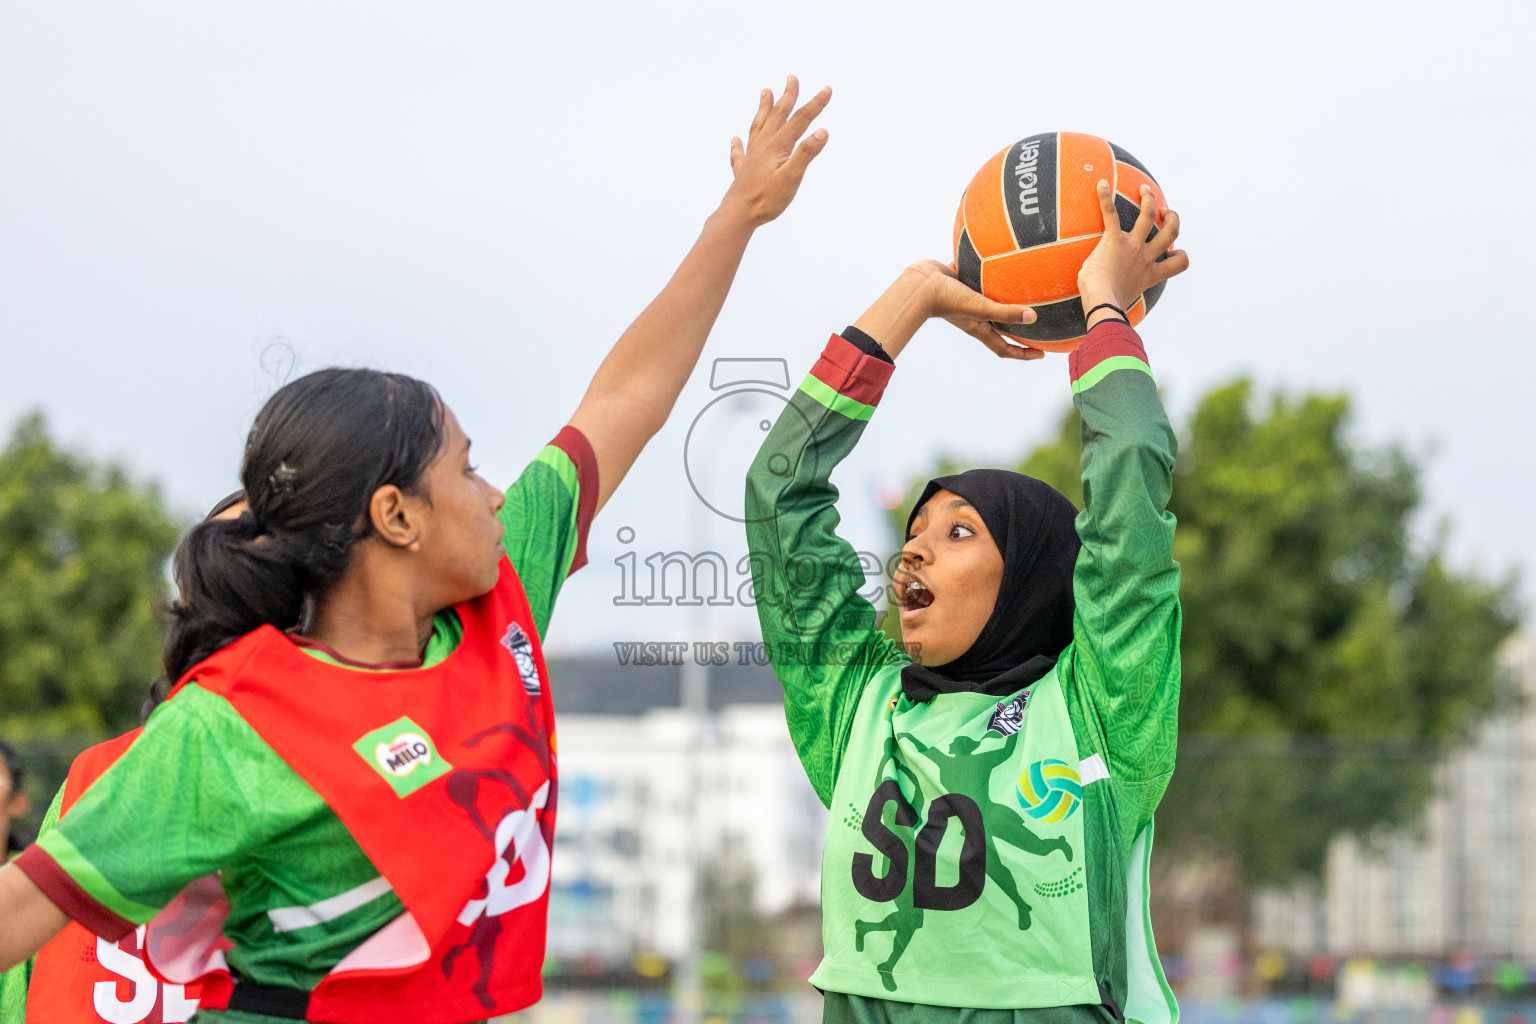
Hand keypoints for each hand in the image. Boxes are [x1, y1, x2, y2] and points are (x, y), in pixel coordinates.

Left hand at [721, 76, 830, 227]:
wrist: (738, 216)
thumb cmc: (766, 199)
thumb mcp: (792, 177)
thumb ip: (806, 153)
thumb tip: (822, 131)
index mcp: (777, 146)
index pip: (800, 120)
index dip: (815, 104)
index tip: (827, 89)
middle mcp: (763, 147)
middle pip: (777, 116)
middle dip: (787, 96)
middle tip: (792, 78)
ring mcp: (751, 158)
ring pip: (758, 126)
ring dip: (764, 108)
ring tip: (765, 92)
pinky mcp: (742, 172)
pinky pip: (740, 153)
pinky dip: (738, 145)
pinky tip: (735, 140)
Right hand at [851, 260, 1039, 360]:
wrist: (920, 284)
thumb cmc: (947, 300)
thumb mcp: (980, 307)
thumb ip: (1005, 312)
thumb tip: (1033, 317)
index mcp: (978, 328)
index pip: (1003, 347)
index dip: (1022, 353)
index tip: (1041, 353)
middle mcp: (974, 317)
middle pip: (999, 327)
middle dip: (1017, 329)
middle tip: (1036, 326)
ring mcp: (966, 301)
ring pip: (989, 304)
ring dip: (1003, 301)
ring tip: (1022, 292)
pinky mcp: (960, 284)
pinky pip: (979, 281)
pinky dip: (990, 276)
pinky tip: (1000, 263)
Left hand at [1076, 181, 1188, 327]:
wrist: (1102, 303)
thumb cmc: (1106, 306)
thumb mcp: (1122, 299)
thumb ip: (1124, 291)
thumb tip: (1110, 303)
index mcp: (1151, 274)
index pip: (1180, 262)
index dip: (1180, 254)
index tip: (1171, 251)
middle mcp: (1146, 257)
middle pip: (1171, 232)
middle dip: (1172, 218)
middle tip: (1164, 212)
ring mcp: (1132, 246)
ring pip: (1148, 216)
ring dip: (1149, 199)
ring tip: (1144, 189)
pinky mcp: (1114, 240)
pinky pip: (1111, 214)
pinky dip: (1105, 198)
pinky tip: (1101, 184)